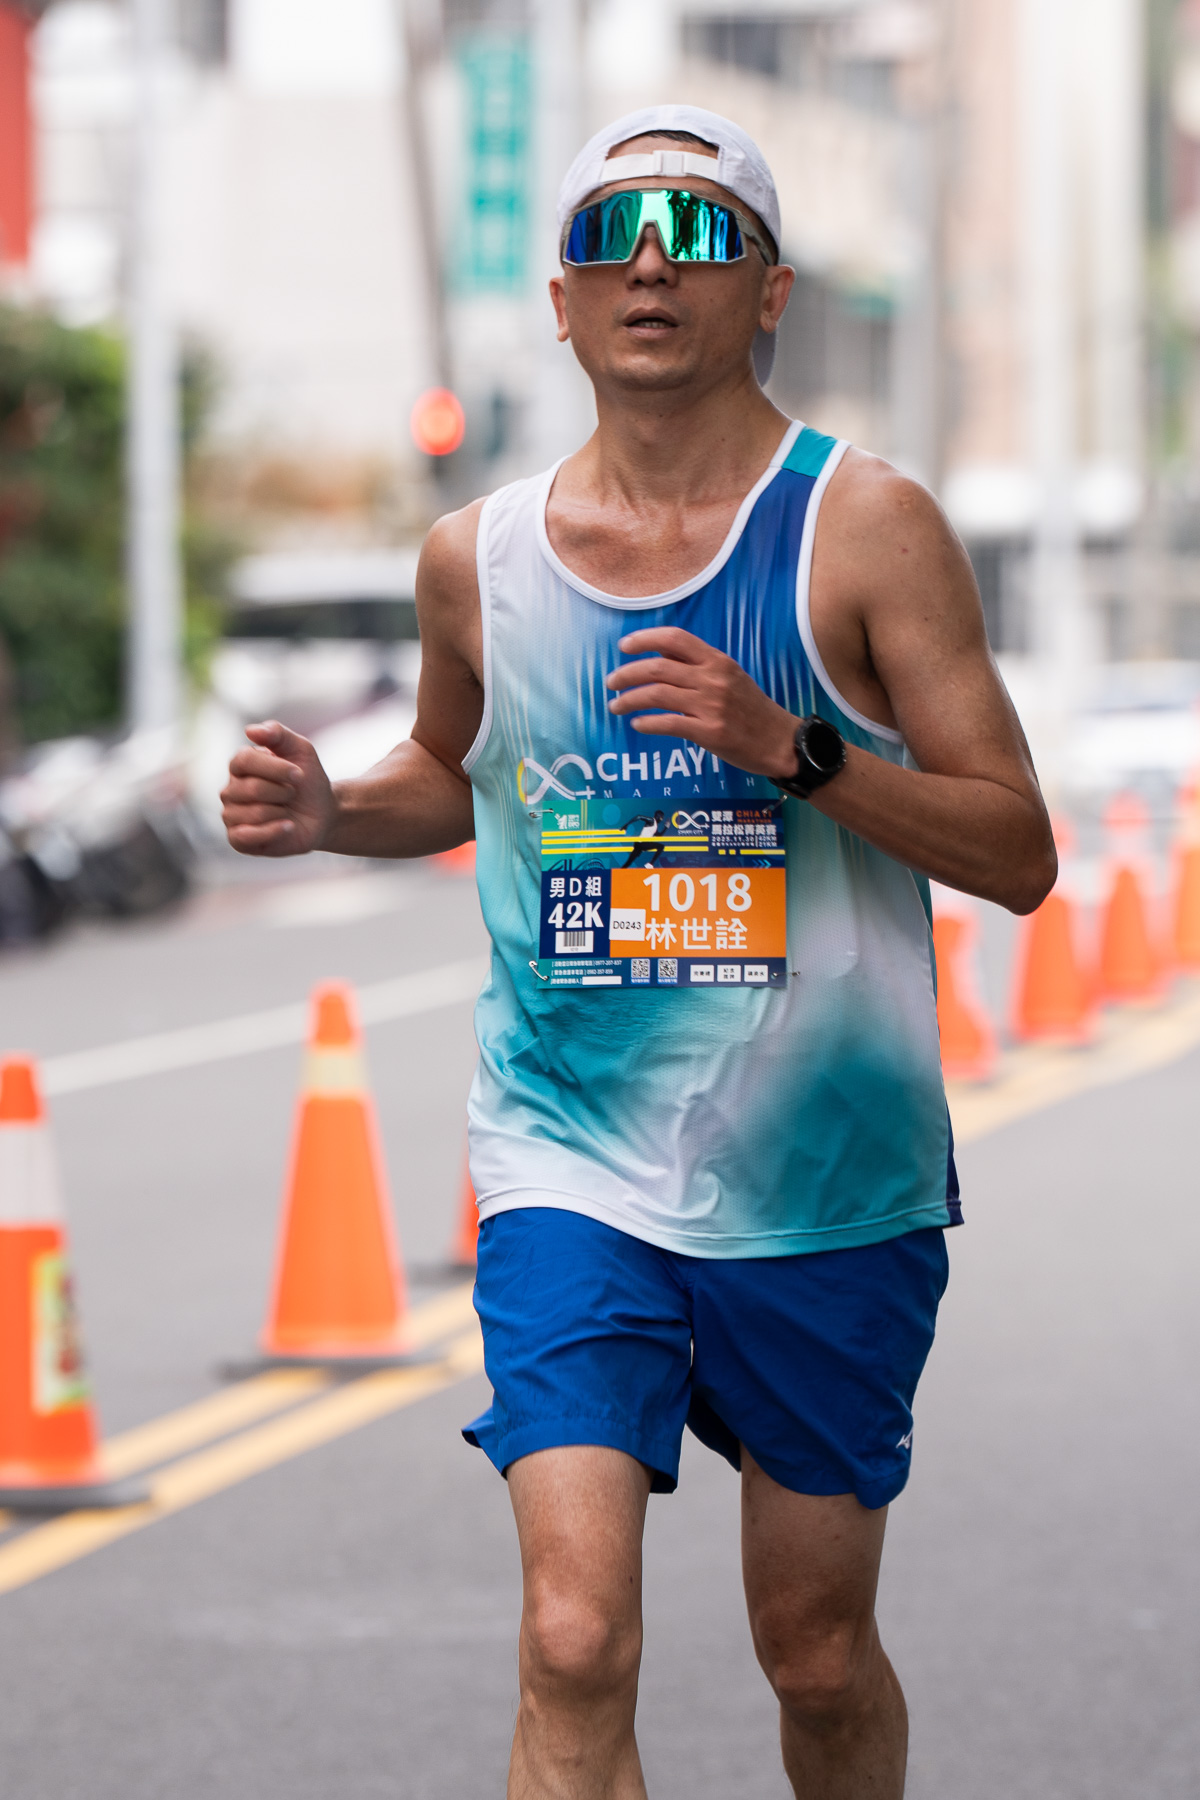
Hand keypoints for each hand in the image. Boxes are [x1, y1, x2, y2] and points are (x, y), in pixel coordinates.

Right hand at [220, 721, 336, 856]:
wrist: (323, 814)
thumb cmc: (308, 781)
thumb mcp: (300, 750)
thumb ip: (277, 734)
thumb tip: (249, 731)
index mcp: (240, 765)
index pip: (244, 760)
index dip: (275, 768)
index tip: (299, 774)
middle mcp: (230, 790)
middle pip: (251, 788)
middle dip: (283, 792)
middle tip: (292, 794)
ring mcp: (231, 815)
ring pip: (254, 813)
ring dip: (281, 812)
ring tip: (286, 810)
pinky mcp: (237, 840)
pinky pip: (246, 836)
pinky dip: (274, 831)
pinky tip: (287, 826)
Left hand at [605, 627, 798, 780]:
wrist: (779, 740)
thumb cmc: (751, 708)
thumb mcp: (728, 675)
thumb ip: (696, 663)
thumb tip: (660, 650)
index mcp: (717, 660)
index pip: (675, 638)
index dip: (645, 639)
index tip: (624, 646)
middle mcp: (713, 679)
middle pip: (657, 668)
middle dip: (626, 674)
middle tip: (611, 683)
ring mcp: (711, 706)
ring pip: (657, 695)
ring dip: (629, 699)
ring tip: (616, 706)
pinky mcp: (710, 733)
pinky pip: (668, 724)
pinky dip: (647, 723)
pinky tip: (637, 724)